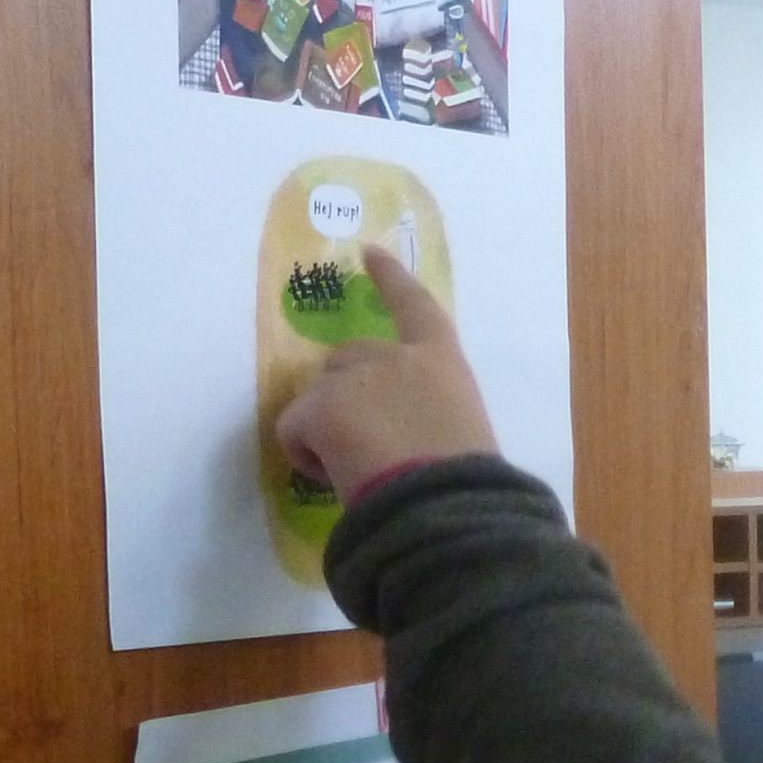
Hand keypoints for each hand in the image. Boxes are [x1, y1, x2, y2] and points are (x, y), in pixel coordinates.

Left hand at [275, 245, 498, 506]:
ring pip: (318, 396)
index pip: (417, 308)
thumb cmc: (467, 486)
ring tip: (357, 472)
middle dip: (345, 392)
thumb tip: (407, 443)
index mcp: (444, 364)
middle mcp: (398, 358)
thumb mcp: (463, 435)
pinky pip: (294, 431)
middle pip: (349, 357)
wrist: (444, 510)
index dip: (393, 280)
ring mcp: (355, 378)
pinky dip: (306, 457)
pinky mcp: (321, 407)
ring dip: (327, 428)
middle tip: (360, 443)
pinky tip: (336, 479)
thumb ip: (432, 418)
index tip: (369, 253)